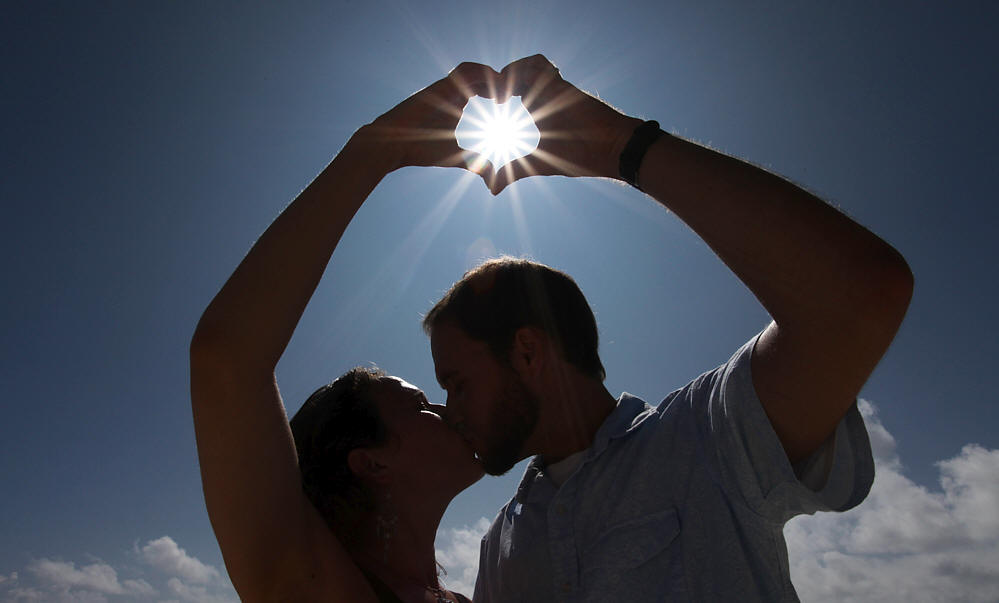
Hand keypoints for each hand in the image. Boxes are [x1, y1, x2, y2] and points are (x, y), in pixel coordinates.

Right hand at [362, 62, 502, 185]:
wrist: (391, 145)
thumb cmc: (418, 150)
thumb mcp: (455, 157)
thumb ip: (475, 164)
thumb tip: (492, 180)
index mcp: (457, 102)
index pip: (483, 86)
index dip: (498, 90)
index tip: (509, 103)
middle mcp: (451, 91)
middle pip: (479, 73)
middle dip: (497, 79)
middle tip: (511, 95)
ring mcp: (443, 87)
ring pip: (471, 68)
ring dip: (489, 75)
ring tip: (503, 91)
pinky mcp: (438, 88)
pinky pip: (463, 72)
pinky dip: (480, 75)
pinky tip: (491, 91)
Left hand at [490, 54, 642, 193]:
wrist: (612, 149)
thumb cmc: (581, 156)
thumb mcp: (538, 165)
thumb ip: (513, 172)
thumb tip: (491, 188)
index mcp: (536, 108)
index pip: (511, 87)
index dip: (496, 91)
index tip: (489, 106)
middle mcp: (544, 94)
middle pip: (517, 71)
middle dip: (498, 80)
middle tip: (488, 99)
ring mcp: (553, 88)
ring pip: (527, 64)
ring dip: (510, 74)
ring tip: (500, 96)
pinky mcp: (562, 86)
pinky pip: (539, 65)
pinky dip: (523, 71)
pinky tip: (514, 93)